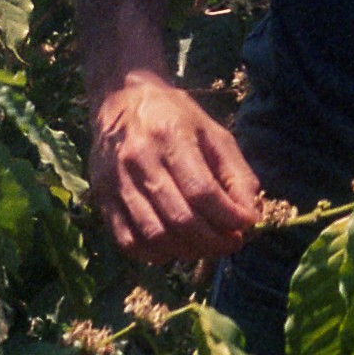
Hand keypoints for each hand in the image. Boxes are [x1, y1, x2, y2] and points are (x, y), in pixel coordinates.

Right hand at [89, 70, 262, 264]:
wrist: (120, 100)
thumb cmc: (174, 116)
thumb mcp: (212, 132)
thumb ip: (235, 172)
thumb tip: (251, 215)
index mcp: (171, 135)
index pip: (202, 191)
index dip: (228, 217)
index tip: (246, 227)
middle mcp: (140, 159)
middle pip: (179, 218)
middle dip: (212, 241)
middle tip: (230, 243)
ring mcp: (116, 182)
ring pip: (155, 235)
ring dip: (187, 251)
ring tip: (205, 246)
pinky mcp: (102, 199)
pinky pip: (128, 242)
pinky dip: (155, 254)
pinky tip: (173, 246)